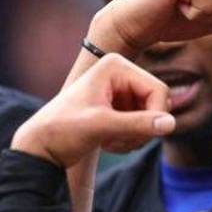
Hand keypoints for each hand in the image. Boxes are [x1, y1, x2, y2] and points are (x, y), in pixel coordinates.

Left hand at [13, 54, 175, 167]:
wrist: (40, 146)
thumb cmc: (62, 130)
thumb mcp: (100, 126)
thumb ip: (137, 124)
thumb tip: (171, 124)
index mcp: (115, 65)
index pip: (158, 90)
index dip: (156, 116)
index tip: (137, 136)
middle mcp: (120, 72)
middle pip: (158, 103)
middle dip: (143, 128)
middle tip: (119, 144)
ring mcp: (120, 89)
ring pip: (151, 116)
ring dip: (136, 136)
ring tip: (111, 144)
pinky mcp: (118, 106)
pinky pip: (141, 123)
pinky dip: (130, 138)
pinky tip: (109, 144)